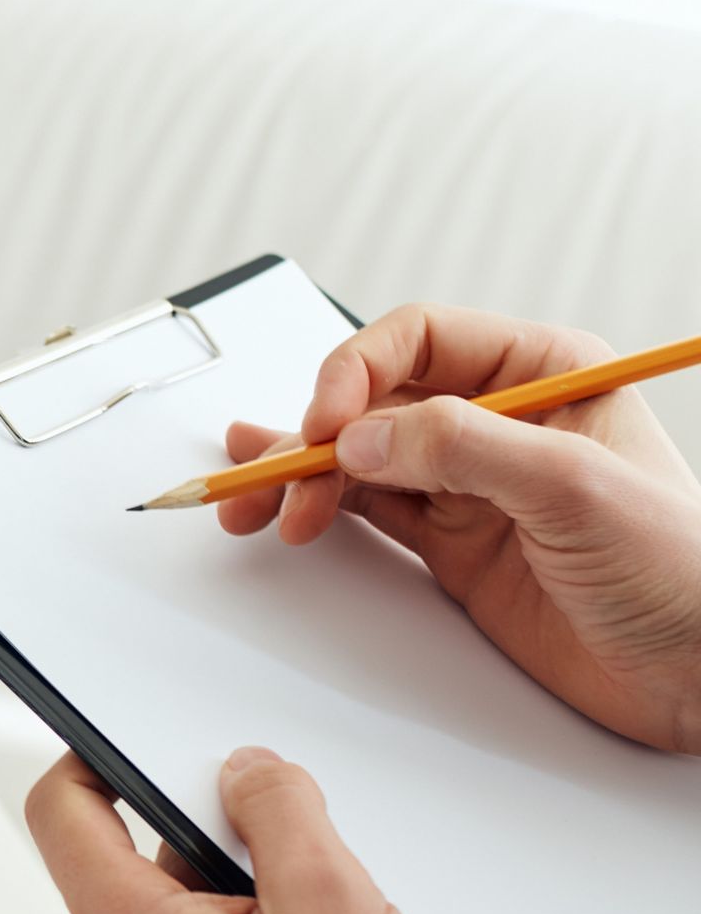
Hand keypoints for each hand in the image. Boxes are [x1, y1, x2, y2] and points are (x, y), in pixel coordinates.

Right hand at [222, 306, 700, 752]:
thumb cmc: (683, 572)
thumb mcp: (576, 489)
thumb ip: (464, 448)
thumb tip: (364, 434)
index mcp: (544, 373)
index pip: (418, 340)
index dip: (355, 373)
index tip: (324, 424)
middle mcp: (501, 419)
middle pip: (374, 400)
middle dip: (312, 435)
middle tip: (272, 482)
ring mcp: (472, 484)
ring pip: (359, 456)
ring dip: (302, 476)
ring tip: (255, 506)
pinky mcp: (453, 543)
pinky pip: (369, 510)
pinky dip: (321, 508)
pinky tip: (284, 506)